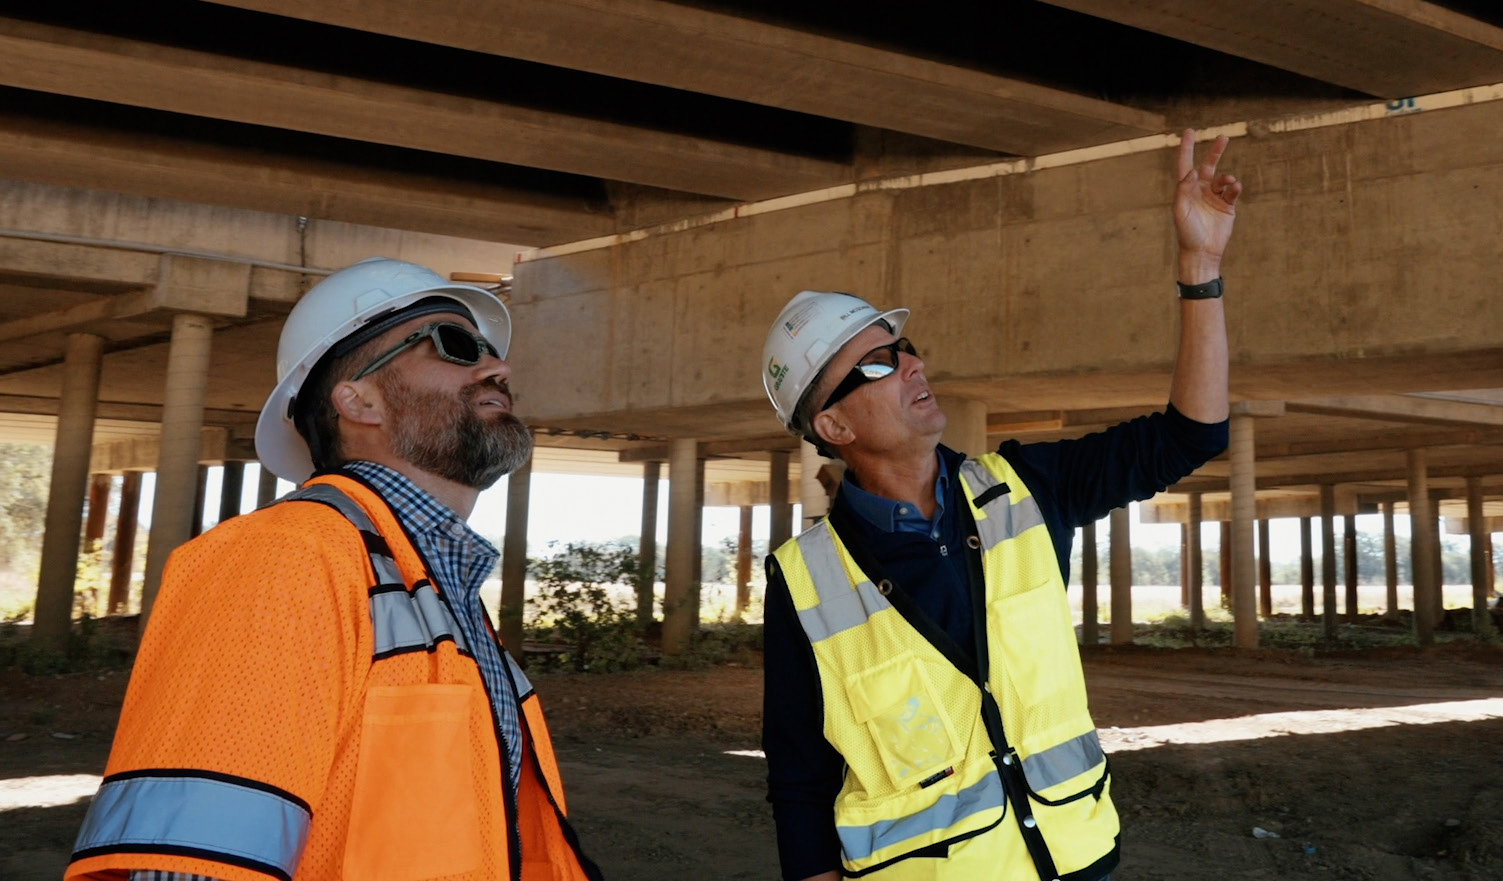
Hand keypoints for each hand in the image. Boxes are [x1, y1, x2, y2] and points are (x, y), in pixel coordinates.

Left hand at [1174, 128, 1240, 282]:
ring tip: (1228, 181)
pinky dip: (1235, 187)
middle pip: (1208, 166)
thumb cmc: (1187, 232)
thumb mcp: (1180, 210)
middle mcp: (1200, 191)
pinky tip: (1234, 187)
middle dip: (1215, 152)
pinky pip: (1233, 191)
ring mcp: (1215, 198)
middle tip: (1223, 137)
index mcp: (1186, 190)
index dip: (1187, 148)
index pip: (1186, 164)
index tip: (1190, 131)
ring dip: (1227, 177)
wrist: (1202, 252)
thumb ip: (1183, 190)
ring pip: (1223, 179)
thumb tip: (1191, 171)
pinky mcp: (1227, 206)